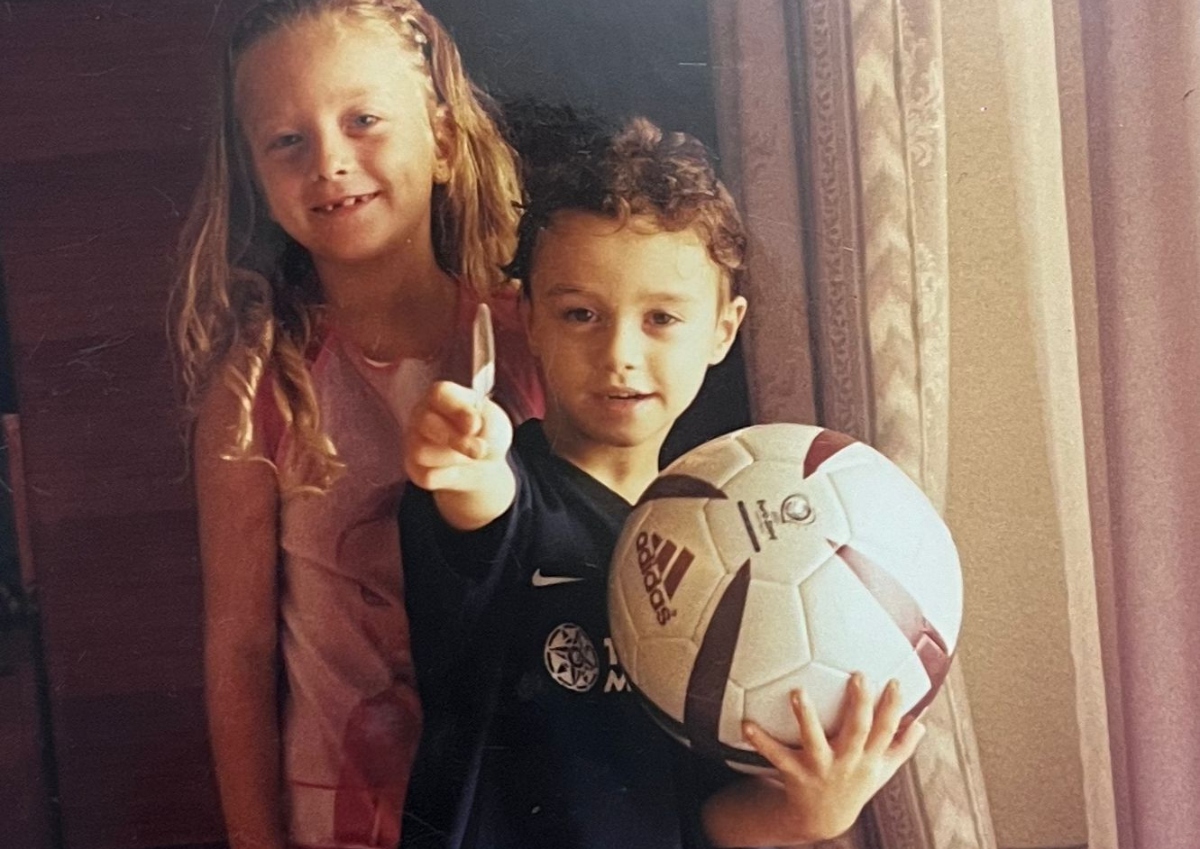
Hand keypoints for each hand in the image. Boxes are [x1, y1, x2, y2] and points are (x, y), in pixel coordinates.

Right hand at [405, 380, 512, 492]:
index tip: (476, 425)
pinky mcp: (415, 469)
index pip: (439, 393)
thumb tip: (469, 427)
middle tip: (480, 450)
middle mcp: (421, 415)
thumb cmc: (486, 434)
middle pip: (426, 422)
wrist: (486, 465)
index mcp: (442, 396)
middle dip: (457, 439)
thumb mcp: (495, 422)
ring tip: (470, 457)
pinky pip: (428, 475)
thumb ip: (485, 420)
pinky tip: (457, 469)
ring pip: (422, 451)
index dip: (458, 409)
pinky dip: (449, 476)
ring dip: (454, 458)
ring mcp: (414, 442)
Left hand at [741, 673, 925, 842]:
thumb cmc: (854, 785)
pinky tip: (746, 724)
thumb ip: (901, 746)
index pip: (886, 730)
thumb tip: (921, 722)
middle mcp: (847, 763)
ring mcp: (821, 769)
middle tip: (857, 675)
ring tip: (797, 692)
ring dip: (806, 717)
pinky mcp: (796, 773)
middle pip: (857, 731)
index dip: (893, 708)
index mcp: (869, 759)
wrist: (824, 819)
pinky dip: (761, 740)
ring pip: (815, 740)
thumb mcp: (882, 770)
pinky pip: (776, 755)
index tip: (894, 682)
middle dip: (859, 704)